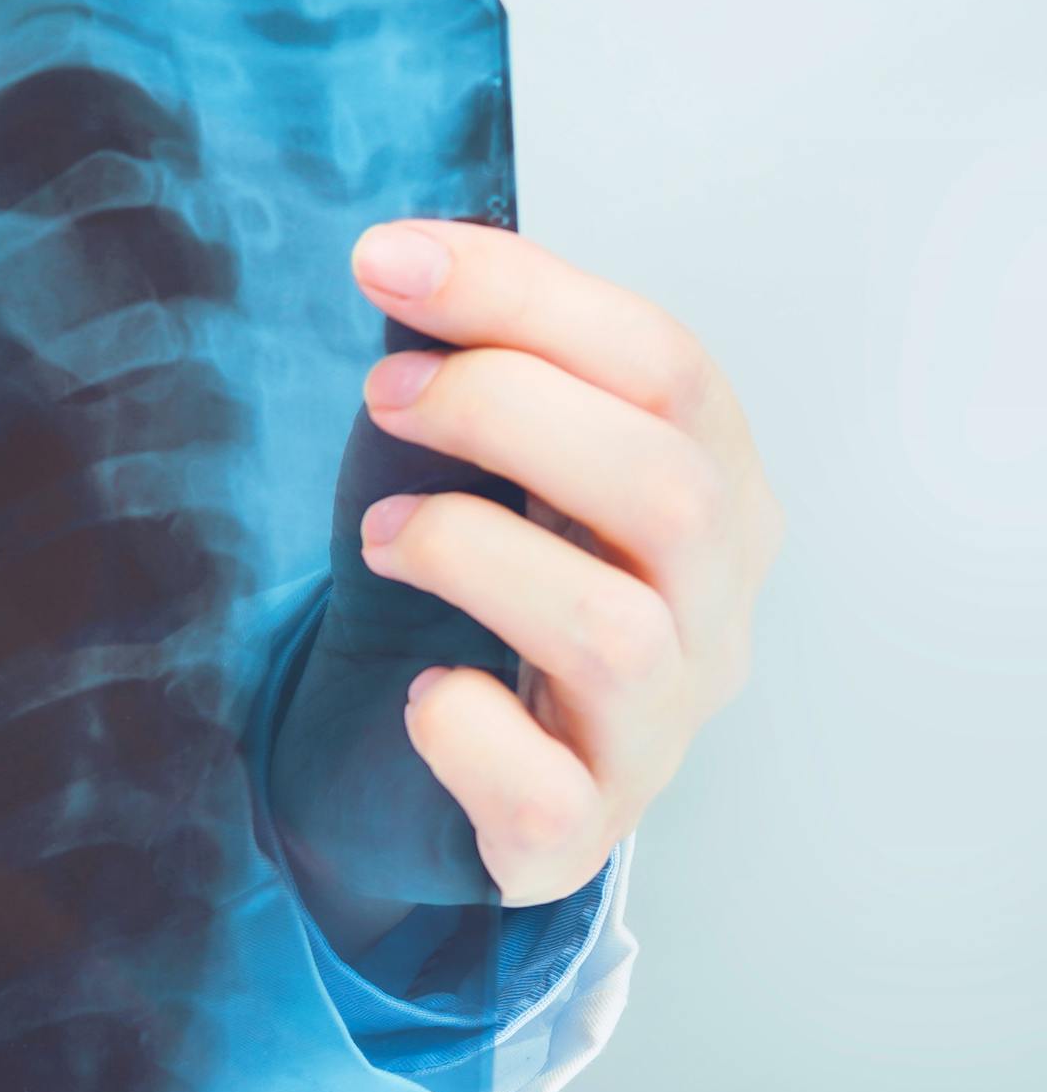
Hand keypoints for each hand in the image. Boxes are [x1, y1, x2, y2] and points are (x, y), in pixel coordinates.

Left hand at [275, 221, 780, 939]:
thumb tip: (407, 263)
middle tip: (381, 396)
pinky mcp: (574, 832)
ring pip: (616, 631)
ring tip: (381, 534)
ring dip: (475, 554)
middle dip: (507, 412)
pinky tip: (418, 689)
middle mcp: (711, 609)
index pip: (667, 365)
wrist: (404, 760)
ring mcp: (655, 729)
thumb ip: (463, 366)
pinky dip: (465, 725)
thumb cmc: (461, 583)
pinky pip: (545, 786)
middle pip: (669, 488)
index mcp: (709, 491)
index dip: (524, 298)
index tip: (384, 259)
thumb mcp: (469, 458)